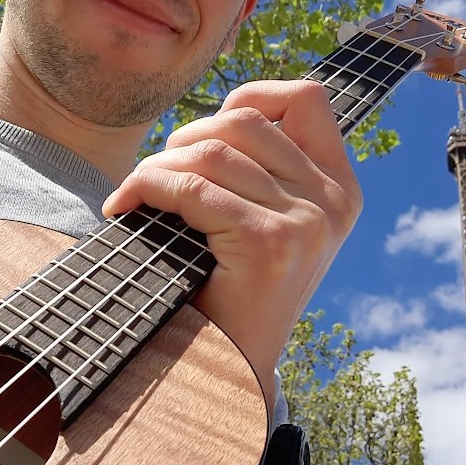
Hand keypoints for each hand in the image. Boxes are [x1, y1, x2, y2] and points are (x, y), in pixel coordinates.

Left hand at [102, 80, 362, 408]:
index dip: (250, 96)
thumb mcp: (270, 219)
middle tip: (159, 175)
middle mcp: (332, 200)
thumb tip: (212, 117)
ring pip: (213, 151)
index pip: (307, 98)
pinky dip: (147, 187)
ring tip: (138, 192)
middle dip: (186, 137)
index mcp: (340, 187)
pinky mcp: (269, 242)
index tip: (206, 134)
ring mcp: (306, 221)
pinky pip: (192, 188)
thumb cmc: (235, 287)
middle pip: (245, 120)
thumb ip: (262, 167)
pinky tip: (125, 207)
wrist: (231, 368)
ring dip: (159, 164)